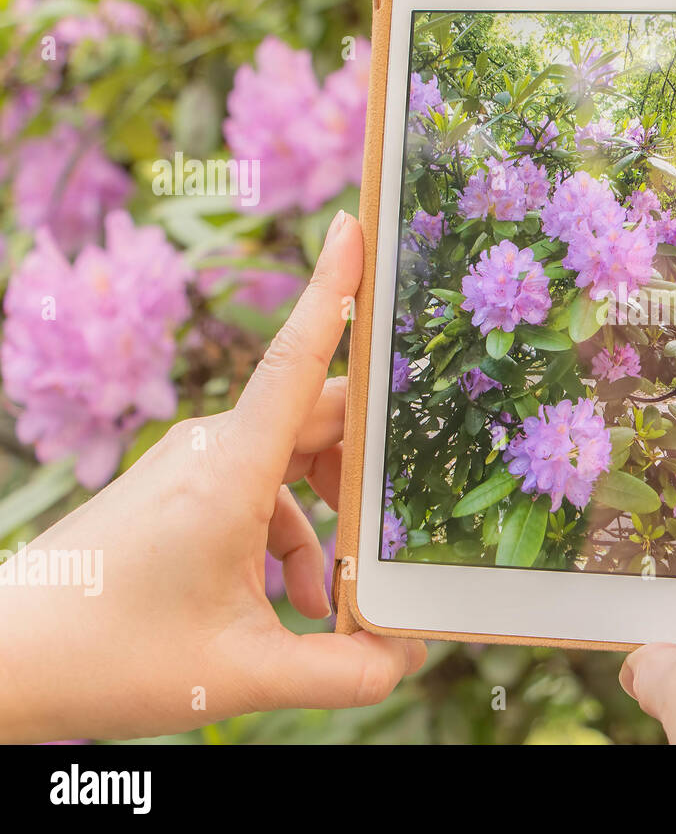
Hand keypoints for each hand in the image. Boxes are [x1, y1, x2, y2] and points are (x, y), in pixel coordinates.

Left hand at [0, 211, 424, 742]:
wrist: (7, 659)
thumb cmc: (109, 654)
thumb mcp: (239, 673)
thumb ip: (339, 670)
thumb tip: (405, 659)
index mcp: (229, 473)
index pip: (294, 362)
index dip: (331, 291)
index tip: (354, 225)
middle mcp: (212, 451)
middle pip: (317, 420)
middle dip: (369, 464)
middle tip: (412, 508)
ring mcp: (193, 467)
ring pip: (293, 461)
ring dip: (328, 518)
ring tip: (331, 598)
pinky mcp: (180, 490)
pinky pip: (260, 491)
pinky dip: (289, 536)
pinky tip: (290, 601)